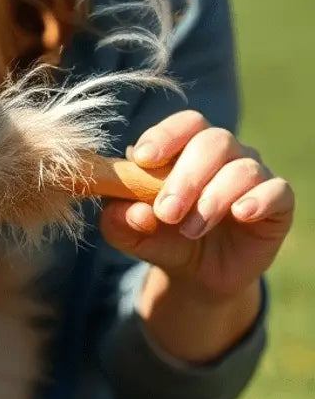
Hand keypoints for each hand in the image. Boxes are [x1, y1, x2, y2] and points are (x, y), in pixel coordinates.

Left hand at [100, 110, 293, 304]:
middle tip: (166, 212)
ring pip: (242, 168)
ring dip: (213, 198)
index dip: (165, 136)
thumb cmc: (162, 237)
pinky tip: (240, 214)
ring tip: (190, 229)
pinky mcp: (279, 203)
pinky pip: (277, 190)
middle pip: (213, 142)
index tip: (143, 159)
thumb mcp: (131, 233)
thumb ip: (120, 220)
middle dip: (185, 177)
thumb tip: (136, 212)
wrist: (198, 274)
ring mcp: (254, 175)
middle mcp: (224, 152)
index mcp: (187, 146)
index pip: (185, 124)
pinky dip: (258, 200)